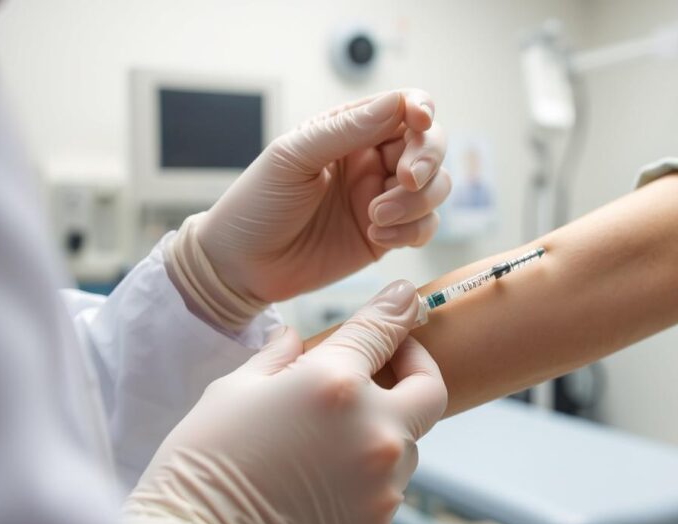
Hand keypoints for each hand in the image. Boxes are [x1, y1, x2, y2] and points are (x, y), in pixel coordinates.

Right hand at [124, 281, 446, 523]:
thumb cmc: (206, 461)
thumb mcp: (236, 389)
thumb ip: (280, 356)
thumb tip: (297, 337)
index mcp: (335, 384)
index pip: (384, 330)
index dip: (396, 308)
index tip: (402, 300)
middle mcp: (373, 429)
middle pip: (429, 389)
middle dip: (417, 368)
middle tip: (392, 363)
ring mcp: (382, 478)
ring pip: (410, 440)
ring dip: (386, 426)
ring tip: (336, 432)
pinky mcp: (380, 517)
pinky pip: (390, 481)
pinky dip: (369, 469)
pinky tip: (327, 472)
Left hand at [165, 89, 448, 330]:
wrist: (242, 266)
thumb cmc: (258, 203)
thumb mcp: (293, 157)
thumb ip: (346, 130)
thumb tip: (397, 103)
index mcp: (350, 129)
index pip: (404, 107)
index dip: (421, 110)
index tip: (420, 121)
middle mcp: (372, 159)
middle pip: (431, 146)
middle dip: (426, 160)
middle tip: (405, 180)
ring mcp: (383, 198)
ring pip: (435, 188)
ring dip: (415, 202)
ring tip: (374, 217)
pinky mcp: (389, 235)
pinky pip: (425, 227)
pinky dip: (411, 231)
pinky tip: (375, 236)